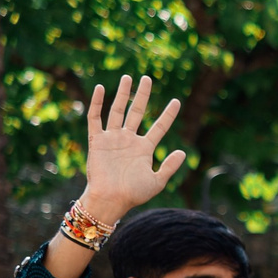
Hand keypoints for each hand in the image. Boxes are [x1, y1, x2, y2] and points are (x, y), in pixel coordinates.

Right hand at [75, 76, 185, 223]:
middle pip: (137, 112)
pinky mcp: (97, 140)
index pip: (159, 127)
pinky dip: (96, 103)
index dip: (168, 114)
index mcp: (145, 148)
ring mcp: (113, 138)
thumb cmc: (133, 194)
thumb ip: (170, 166)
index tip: (177, 101)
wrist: (111, 200)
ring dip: (122, 94)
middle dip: (142, 95)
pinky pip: (95, 118)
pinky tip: (100, 88)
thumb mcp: (157, 181)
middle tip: (147, 78)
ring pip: (118, 110)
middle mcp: (129, 140)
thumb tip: (183, 151)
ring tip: (128, 77)